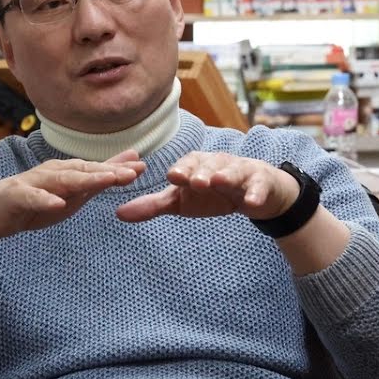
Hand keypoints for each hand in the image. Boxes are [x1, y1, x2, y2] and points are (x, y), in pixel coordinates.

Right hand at [0, 150, 144, 244]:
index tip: (142, 166)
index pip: (96, 169)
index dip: (119, 168)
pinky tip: (58, 204)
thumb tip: (125, 169)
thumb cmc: (34, 201)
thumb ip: (95, 182)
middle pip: (84, 171)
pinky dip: (45, 200)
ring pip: (62, 180)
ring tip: (105, 180)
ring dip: (84, 179)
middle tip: (133, 171)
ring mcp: (34, 183)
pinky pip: (33, 198)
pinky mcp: (17, 197)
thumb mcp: (69, 194)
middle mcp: (52, 173)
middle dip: (109, 171)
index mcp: (66, 173)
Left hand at [115, 151, 298, 222]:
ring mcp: (241, 171)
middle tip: (194, 182)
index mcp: (196, 165)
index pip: (186, 165)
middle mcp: (217, 164)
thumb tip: (118, 214)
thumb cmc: (212, 194)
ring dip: (226, 175)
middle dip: (201, 172)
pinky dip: (255, 194)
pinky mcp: (261, 182)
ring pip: (232, 171)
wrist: (255, 193)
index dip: (180, 170)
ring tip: (219, 182)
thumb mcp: (182, 201)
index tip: (172, 178)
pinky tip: (250, 203)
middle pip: (208, 165)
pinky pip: (258, 187)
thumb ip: (153, 206)